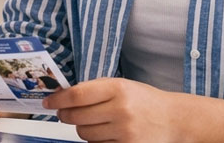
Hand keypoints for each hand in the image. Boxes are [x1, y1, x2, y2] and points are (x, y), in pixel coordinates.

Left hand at [45, 77, 177, 142]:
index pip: (77, 95)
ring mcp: (125, 132)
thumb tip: (63, 96)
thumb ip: (93, 89)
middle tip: (64, 112)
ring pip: (85, 134)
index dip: (58, 100)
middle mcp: (121, 110)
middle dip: (66, 115)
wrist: (174, 120)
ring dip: (82, 129)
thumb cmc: (144, 100)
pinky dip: (96, 140)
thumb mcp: (121, 85)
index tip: (49, 102)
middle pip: (77, 117)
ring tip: (93, 121)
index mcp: (117, 88)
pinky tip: (104, 132)